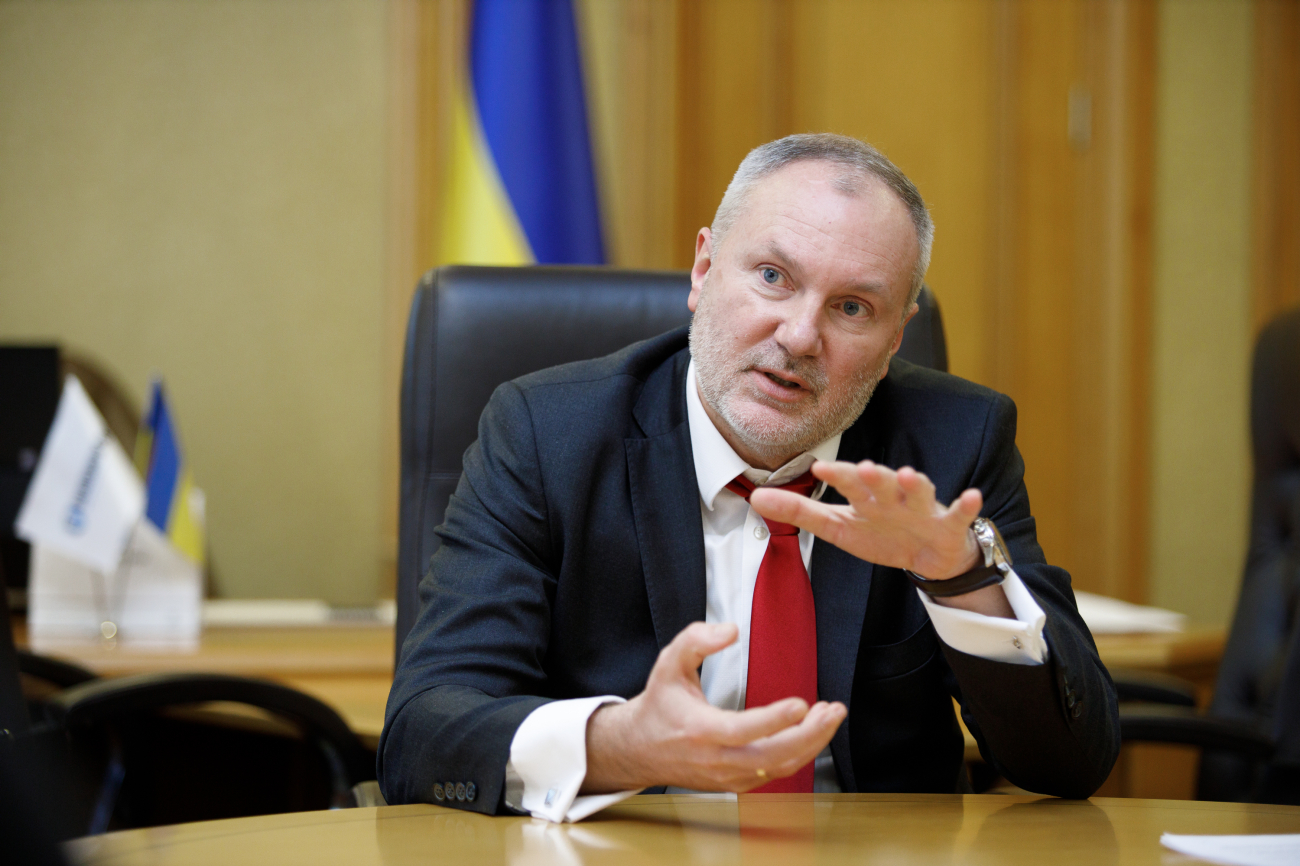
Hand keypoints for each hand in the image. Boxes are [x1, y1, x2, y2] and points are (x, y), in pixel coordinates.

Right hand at [581, 622, 845, 793]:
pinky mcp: (735, 784)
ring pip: (779, 768)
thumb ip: (697, 639)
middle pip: (771, 756)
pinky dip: (799, 754)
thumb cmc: (661, 702)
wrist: (639, 748)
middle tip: (834, 710)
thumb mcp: (669, 661)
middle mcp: (716, 759)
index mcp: (700, 729)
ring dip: (811, 744)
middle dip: (810, 735)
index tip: (802, 703)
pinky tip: (812, 732)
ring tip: (830, 716)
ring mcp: (727, 776)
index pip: (742, 730)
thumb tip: (731, 631)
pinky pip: (775, 774)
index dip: (774, 719)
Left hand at [749, 460, 1011, 616]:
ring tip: (911, 476)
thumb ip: (798, 512)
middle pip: (884, 483)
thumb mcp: (837, 526)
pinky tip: (972, 496)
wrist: (929, 556)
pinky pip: (959, 513)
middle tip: (866, 468)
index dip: (837, 476)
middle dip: (876, 477)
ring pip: (920, 493)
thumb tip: (754, 498)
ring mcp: (922, 508)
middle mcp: (894, 495)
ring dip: (917, 484)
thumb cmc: (880, 533)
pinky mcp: (948, 524)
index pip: (849, 482)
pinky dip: (966, 505)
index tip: (818, 468)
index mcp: (866, 495)